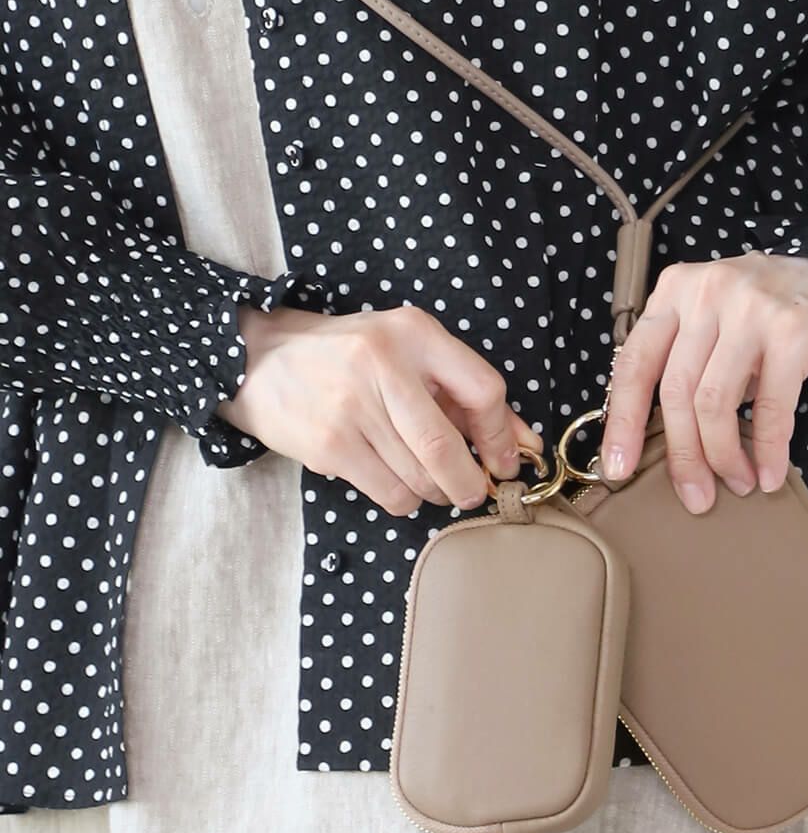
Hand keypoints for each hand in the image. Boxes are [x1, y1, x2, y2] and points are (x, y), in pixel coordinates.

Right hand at [217, 304, 542, 515]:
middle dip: (470, 482)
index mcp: (414, 333)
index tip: (503, 460)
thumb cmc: (346, 358)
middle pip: (447, 446)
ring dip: (436, 492)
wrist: (259, 358)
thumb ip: (464, 394)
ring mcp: (352, 405)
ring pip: (420, 477)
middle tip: (474, 492)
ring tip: (429, 483)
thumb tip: (523, 443)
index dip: (501, 435)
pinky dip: (405, 500)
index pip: (483, 390)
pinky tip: (396, 483)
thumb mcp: (407, 354)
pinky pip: (391, 493)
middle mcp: (384, 363)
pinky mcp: (330, 443)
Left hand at [598, 252, 807, 512]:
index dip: (623, 422)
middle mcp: (707, 293)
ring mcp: (750, 309)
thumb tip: (666, 436)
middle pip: (676, 392)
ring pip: (715, 403)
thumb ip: (685, 356)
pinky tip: (768, 474)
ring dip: (723, 457)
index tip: (617, 468)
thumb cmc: (773, 308)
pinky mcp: (793, 332)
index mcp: (675, 290)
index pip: (635, 364)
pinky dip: (767, 450)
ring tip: (736, 483)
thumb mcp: (715, 316)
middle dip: (683, 455)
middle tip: (695, 496)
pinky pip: (770, 407)